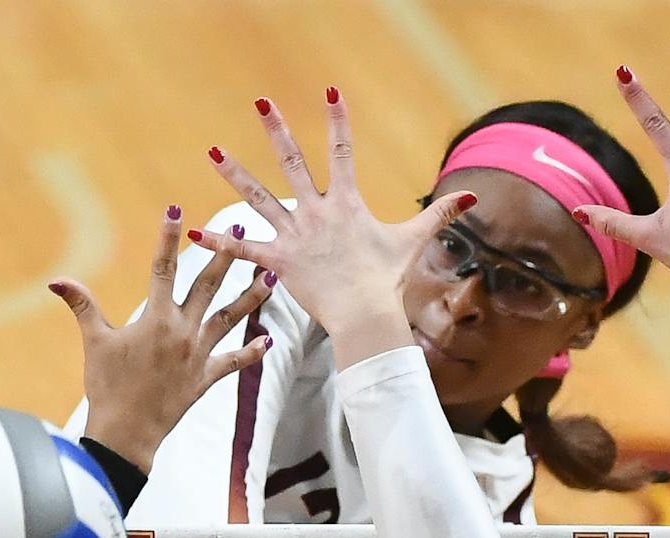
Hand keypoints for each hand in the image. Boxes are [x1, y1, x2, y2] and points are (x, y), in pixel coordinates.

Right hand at [50, 207, 273, 469]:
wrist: (126, 434)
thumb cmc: (106, 387)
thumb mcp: (94, 343)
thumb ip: (82, 306)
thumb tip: (56, 281)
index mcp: (155, 318)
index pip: (163, 268)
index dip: (167, 237)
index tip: (175, 209)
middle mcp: (182, 331)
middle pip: (207, 285)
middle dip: (224, 254)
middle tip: (240, 229)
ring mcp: (197, 355)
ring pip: (230, 318)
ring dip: (252, 295)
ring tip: (270, 274)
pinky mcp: (205, 379)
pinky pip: (233, 362)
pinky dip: (251, 352)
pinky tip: (268, 340)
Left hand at [187, 90, 478, 368]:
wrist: (367, 313)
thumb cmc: (388, 279)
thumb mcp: (413, 240)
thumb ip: (440, 215)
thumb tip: (474, 196)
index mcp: (346, 202)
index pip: (342, 150)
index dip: (338, 119)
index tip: (330, 90)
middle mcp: (317, 211)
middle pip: (292, 162)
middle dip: (277, 130)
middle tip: (261, 102)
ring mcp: (295, 234)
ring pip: (259, 197)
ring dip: (235, 174)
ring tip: (213, 151)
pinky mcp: (278, 261)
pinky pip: (243, 249)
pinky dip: (219, 242)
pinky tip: (194, 233)